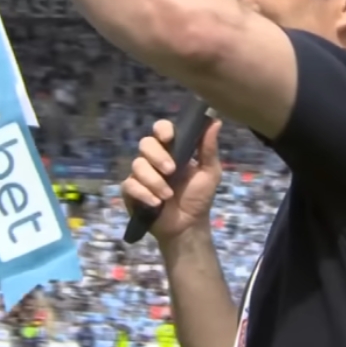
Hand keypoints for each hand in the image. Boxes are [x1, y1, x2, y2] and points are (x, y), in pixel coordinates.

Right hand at [122, 118, 222, 242]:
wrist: (188, 226)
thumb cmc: (198, 197)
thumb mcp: (209, 172)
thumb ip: (209, 148)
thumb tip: (215, 120)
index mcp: (172, 150)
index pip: (161, 129)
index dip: (162, 129)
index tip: (169, 138)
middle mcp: (154, 159)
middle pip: (146, 143)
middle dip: (158, 156)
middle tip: (171, 170)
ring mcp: (141, 175)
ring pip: (137, 165)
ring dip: (154, 180)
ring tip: (167, 196)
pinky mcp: (131, 192)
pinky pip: (130, 185)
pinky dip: (143, 194)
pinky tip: (155, 204)